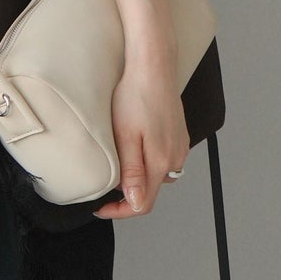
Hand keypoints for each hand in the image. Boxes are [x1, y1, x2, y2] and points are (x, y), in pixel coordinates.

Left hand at [91, 61, 188, 219]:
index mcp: (160, 162)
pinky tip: (136, 149)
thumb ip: (132, 172)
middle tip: (105, 186)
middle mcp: (174, 158)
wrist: (153, 68)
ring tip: (119, 167)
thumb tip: (135, 203)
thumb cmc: (136, 96)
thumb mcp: (126, 136)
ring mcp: (179, 147)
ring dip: (139, 178)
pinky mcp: (179, 136)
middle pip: (151, 191)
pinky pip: (164, 160)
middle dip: (128, 195)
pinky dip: (149, 163)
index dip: (120, 211)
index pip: (143, 203)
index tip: (101, 208)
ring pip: (158, 176)